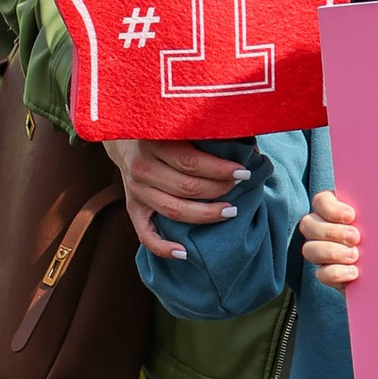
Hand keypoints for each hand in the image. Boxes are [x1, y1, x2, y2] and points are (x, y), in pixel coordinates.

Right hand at [108, 132, 247, 258]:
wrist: (126, 139)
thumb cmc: (164, 131)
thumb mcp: (180, 125)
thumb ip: (210, 135)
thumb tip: (251, 150)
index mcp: (154, 142)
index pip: (191, 162)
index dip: (220, 170)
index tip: (243, 172)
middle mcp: (142, 168)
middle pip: (186, 187)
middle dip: (218, 189)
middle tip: (239, 188)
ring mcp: (136, 191)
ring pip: (173, 210)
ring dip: (205, 215)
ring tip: (230, 212)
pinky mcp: (132, 208)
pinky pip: (145, 235)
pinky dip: (164, 248)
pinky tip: (185, 253)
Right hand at [297, 188, 360, 290]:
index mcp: (334, 208)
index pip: (320, 201)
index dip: (331, 208)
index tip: (351, 216)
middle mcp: (322, 228)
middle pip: (308, 225)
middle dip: (332, 231)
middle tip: (356, 237)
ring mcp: (320, 251)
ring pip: (309, 249)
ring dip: (332, 252)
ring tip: (355, 255)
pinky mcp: (327, 273)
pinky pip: (320, 274)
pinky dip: (336, 273)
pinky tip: (354, 272)